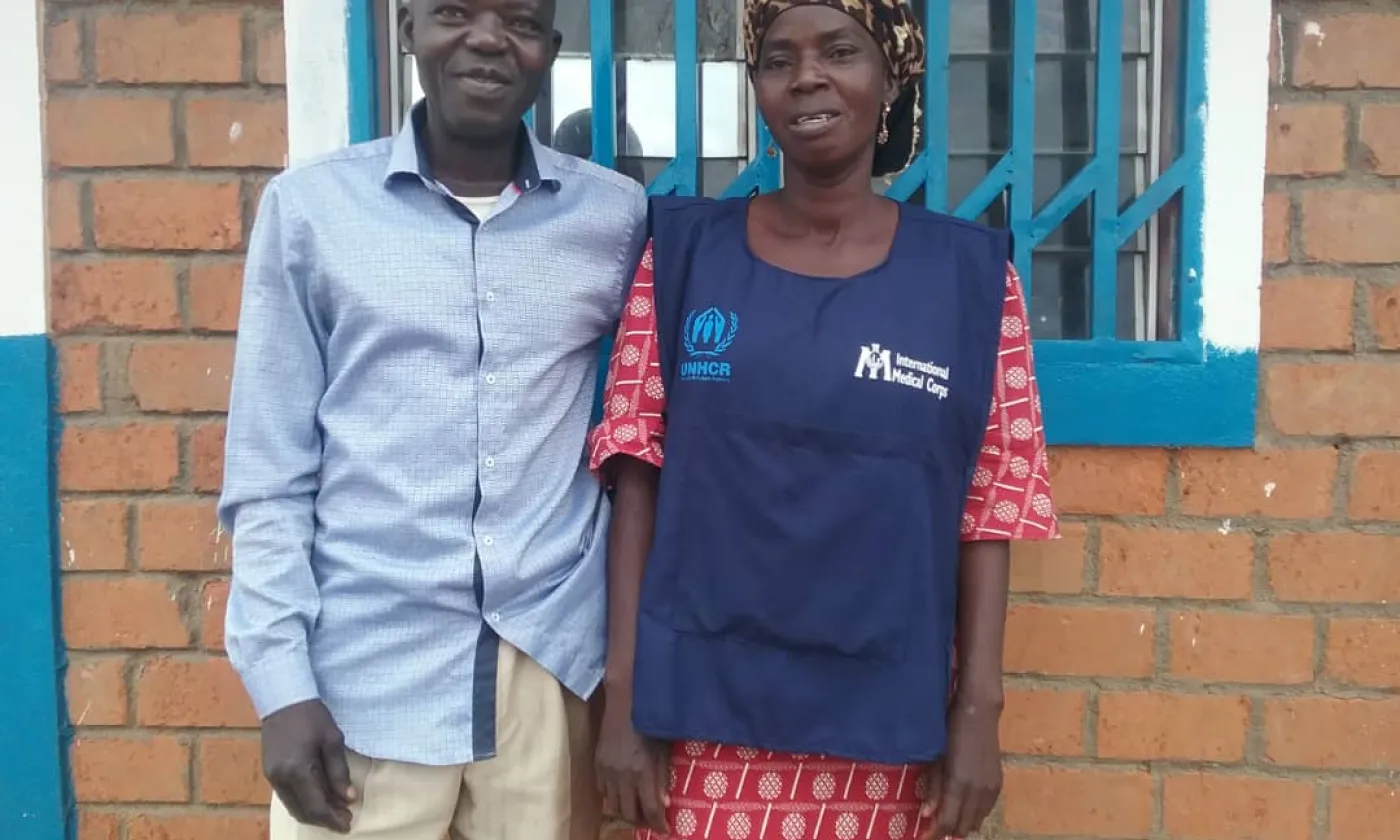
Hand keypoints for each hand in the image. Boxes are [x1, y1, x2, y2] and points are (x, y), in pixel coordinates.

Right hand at [262, 699, 356, 833]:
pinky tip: (318, 799)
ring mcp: (272, 777)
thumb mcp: (333, 740)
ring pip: (293, 807)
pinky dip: (303, 803)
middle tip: (345, 820)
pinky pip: (287, 797)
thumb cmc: (312, 716)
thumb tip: (348, 798)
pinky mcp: (269, 773)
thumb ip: (339, 772)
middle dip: (325, 820)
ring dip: (313, 813)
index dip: (333, 819)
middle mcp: (281, 778)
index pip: (316, 806)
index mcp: (298, 769)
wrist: (283, 700)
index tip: (349, 823)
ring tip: (334, 811)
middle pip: (303, 812)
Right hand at [595, 689, 669, 831]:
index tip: (664, 830)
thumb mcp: (663, 750)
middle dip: (641, 821)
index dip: (658, 824)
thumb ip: (663, 778)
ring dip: (627, 810)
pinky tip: (622, 792)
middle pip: (629, 813)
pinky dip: (613, 796)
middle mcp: (622, 776)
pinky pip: (603, 791)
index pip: (650, 809)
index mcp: (642, 772)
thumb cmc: (650, 722)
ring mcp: (607, 771)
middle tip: (651, 819)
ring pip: (614, 805)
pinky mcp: (597, 764)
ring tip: (637, 808)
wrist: (625, 701)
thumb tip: (664, 803)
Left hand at [920, 697, 1002, 838]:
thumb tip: (926, 814)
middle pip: (963, 826)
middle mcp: (978, 790)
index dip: (935, 833)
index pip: (947, 821)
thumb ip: (932, 788)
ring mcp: (991, 788)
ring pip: (977, 820)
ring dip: (962, 824)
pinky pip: (987, 810)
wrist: (978, 712)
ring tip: (947, 821)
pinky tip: (965, 811)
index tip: (923, 838)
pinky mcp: (998, 783)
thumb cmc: (950, 730)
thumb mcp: (935, 758)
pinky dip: (975, 815)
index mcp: (959, 784)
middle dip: (947, 831)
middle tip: (932, 830)